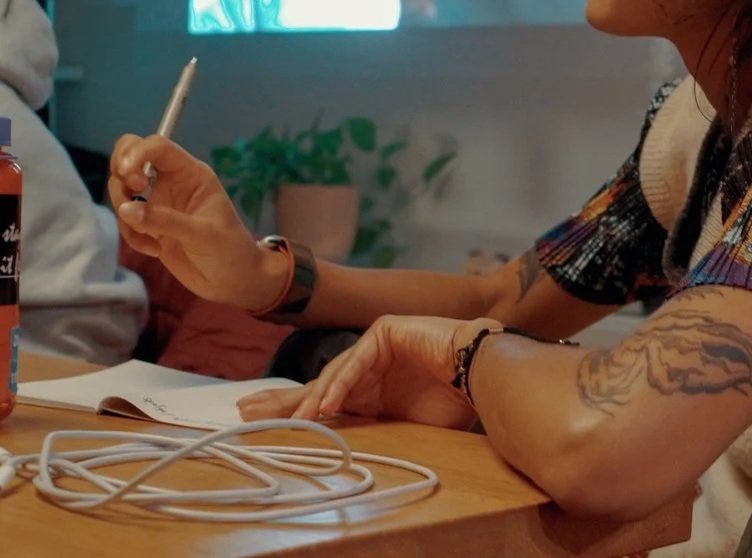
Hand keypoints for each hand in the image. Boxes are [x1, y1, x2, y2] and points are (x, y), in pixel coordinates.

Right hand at [108, 134, 277, 309]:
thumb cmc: (229, 250)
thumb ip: (164, 220)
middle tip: (132, 194)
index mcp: (191, 174)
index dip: (137, 152)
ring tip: (148, 237)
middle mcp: (171, 182)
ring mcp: (157, 203)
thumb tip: (125, 209)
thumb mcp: (202, 234)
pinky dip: (131, 235)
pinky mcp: (148, 225)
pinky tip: (154, 250)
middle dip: (121, 173)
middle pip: (129, 156)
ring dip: (125, 212)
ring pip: (122, 189)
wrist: (232, 280)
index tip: (128, 174)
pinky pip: (125, 220)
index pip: (158, 147)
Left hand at [237, 315, 494, 428]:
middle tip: (246, 409)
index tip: (260, 422)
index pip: (326, 399)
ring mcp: (375, 344)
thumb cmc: (454, 400)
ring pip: (334, 373)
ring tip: (293, 418)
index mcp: (372, 389)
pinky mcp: (384, 330)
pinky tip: (327, 404)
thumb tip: (333, 444)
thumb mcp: (405, 425)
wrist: (483, 373)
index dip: (294, 409)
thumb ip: (371, 427)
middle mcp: (368, 365)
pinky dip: (341, 383)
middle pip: (318, 383)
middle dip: (282, 398)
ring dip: (312, 397)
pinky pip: (356, 361)